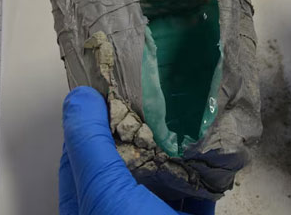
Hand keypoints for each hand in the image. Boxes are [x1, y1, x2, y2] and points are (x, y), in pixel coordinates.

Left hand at [59, 86, 215, 214]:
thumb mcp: (104, 191)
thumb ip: (90, 146)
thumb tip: (80, 98)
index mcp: (90, 208)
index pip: (81, 158)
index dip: (91, 122)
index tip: (108, 89)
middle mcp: (122, 211)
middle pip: (126, 162)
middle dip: (138, 130)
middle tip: (151, 92)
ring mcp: (157, 214)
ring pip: (164, 174)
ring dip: (175, 147)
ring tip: (183, 111)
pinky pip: (199, 187)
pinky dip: (206, 167)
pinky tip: (211, 144)